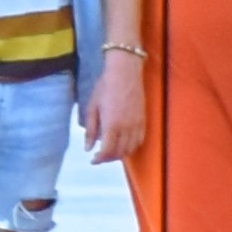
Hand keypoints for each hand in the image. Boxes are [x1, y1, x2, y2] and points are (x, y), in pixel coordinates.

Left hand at [79, 45, 147, 162]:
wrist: (125, 72)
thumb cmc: (105, 86)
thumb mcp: (92, 107)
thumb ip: (91, 130)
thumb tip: (88, 148)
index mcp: (112, 125)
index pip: (107, 151)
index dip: (100, 159)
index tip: (93, 159)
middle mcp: (126, 128)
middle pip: (119, 153)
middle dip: (108, 158)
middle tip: (100, 156)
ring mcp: (137, 124)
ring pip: (131, 149)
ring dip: (120, 154)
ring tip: (111, 151)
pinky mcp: (143, 120)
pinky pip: (140, 140)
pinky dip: (131, 146)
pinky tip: (123, 144)